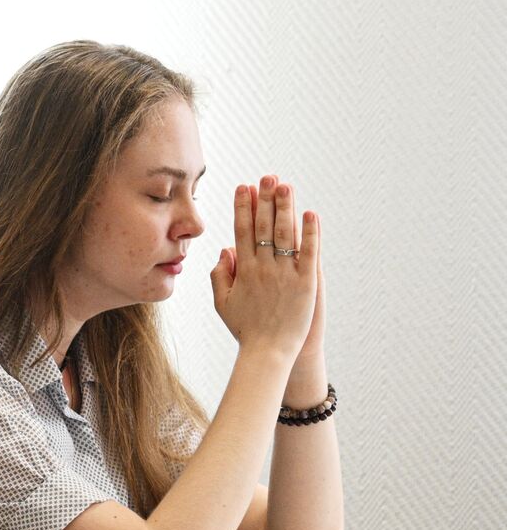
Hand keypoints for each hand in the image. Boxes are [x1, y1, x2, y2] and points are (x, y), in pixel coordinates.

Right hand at [209, 175, 319, 362]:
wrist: (268, 352)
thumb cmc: (245, 329)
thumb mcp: (223, 303)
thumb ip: (219, 276)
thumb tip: (224, 250)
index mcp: (243, 271)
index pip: (241, 231)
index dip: (243, 207)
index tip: (244, 188)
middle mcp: (263, 268)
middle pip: (262, 227)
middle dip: (265, 199)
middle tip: (267, 177)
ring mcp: (285, 274)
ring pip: (284, 234)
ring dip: (285, 208)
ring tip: (286, 185)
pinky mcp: (306, 283)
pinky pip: (309, 253)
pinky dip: (310, 233)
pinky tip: (310, 214)